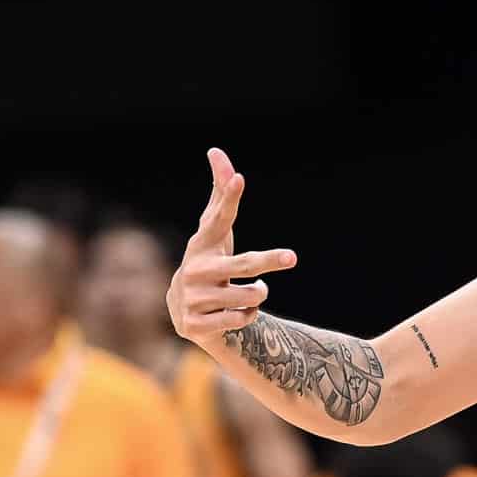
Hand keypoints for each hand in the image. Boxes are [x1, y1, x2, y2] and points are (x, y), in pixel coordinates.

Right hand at [168, 147, 297, 344]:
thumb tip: (216, 151)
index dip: (228, 198)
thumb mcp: (214, 232)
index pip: (219, 217)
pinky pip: (241, 320)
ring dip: (259, 295)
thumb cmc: (209, 261)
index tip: (239, 178)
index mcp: (201, 244)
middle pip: (244, 264)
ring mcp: (193, 298)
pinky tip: (234, 314)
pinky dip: (247, 317)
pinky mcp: (195, 325)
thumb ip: (221, 195)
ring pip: (249, 296)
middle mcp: (194, 269)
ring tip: (252, 294)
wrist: (184, 311)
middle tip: (292, 257)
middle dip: (269, 260)